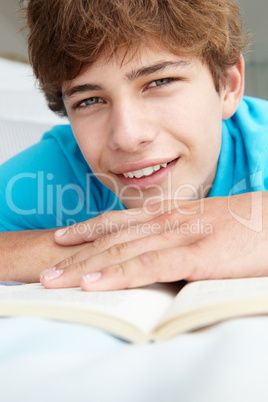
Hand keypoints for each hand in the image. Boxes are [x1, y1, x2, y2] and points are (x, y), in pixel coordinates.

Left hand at [40, 192, 267, 289]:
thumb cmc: (244, 226)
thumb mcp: (204, 224)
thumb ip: (179, 234)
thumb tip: (160, 249)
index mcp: (170, 215)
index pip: (120, 220)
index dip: (89, 229)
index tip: (64, 238)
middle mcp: (168, 221)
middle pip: (112, 238)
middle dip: (76, 255)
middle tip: (46, 270)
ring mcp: (180, 237)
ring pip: (123, 251)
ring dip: (86, 267)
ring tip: (56, 280)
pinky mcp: (196, 256)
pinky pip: (149, 266)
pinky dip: (119, 274)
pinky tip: (96, 283)